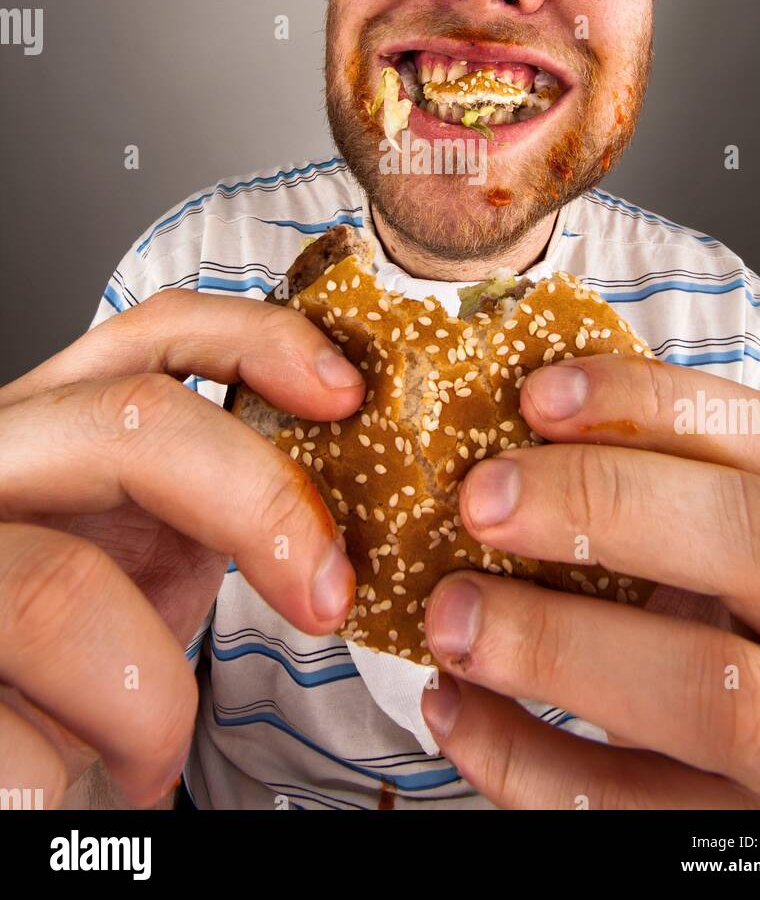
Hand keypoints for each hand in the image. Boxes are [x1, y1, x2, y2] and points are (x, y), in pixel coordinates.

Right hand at [0, 291, 364, 807]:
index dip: (257, 340)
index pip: (151, 334)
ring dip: (150, 697)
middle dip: (256, 504)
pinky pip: (12, 736)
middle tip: (327, 596)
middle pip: (125, 425)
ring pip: (57, 592)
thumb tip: (365, 469)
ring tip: (156, 752)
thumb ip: (215, 491)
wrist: (4, 768)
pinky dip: (82, 772)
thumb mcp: (149, 549)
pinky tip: (93, 784)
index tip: (344, 392)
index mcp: (48, 430)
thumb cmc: (79, 664)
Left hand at [420, 354, 759, 808]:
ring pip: (719, 699)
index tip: (535, 396)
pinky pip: (630, 808)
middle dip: (609, 505)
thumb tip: (490, 435)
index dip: (651, 405)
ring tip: (451, 616)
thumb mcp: (699, 557)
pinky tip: (451, 705)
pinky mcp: (731, 838)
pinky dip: (522, 757)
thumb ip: (630, 495)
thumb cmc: (714, 638)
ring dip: (561, 647)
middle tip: (480, 499)